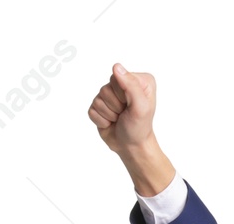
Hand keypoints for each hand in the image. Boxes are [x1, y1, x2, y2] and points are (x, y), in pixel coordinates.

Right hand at [88, 63, 175, 195]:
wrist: (131, 146)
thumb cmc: (139, 128)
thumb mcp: (140, 107)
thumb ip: (131, 85)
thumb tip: (116, 67)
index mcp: (139, 80)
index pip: (117, 77)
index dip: (122, 94)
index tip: (131, 105)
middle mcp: (124, 84)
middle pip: (106, 88)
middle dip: (115, 105)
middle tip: (125, 114)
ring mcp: (110, 95)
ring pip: (98, 99)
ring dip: (109, 114)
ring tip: (119, 119)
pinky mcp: (99, 106)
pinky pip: (92, 109)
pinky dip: (101, 120)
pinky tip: (111, 123)